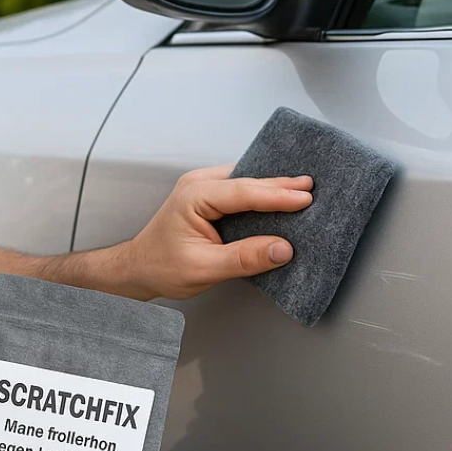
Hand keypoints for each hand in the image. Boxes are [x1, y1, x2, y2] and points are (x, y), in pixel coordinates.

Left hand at [125, 165, 312, 300]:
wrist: (139, 268)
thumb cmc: (161, 266)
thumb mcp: (204, 269)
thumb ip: (244, 259)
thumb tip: (282, 249)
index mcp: (193, 196)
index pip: (243, 192)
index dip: (276, 195)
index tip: (305, 199)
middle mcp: (198, 185)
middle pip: (247, 181)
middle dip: (280, 185)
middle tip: (312, 187)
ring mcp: (202, 188)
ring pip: (245, 183)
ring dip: (272, 188)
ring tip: (302, 190)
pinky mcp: (208, 198)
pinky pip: (240, 191)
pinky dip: (260, 195)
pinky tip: (279, 200)